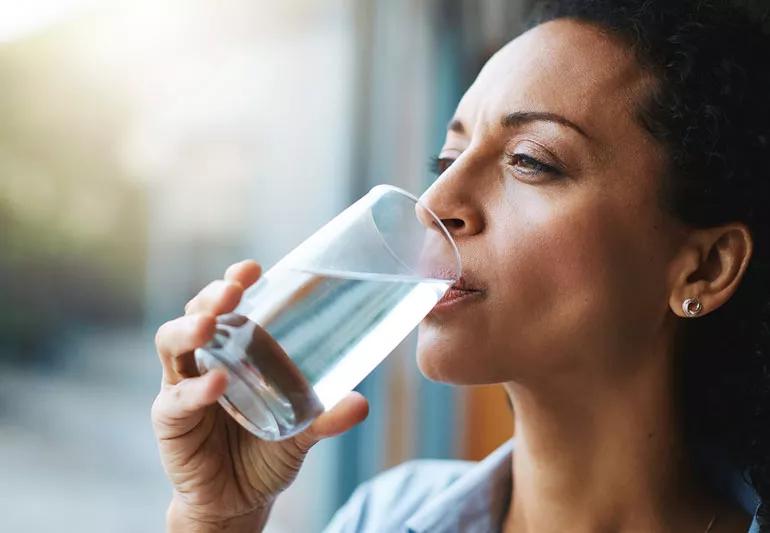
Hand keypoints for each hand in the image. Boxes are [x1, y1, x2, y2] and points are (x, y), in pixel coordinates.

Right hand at [152, 260, 368, 530]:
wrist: (239, 501)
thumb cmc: (266, 453)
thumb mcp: (302, 431)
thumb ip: (326, 417)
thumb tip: (363, 403)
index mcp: (234, 351)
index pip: (228, 306)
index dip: (234, 282)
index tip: (253, 268)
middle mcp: (204, 360)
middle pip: (196, 314)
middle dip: (211, 297)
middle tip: (232, 290)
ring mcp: (181, 386)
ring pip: (171, 345)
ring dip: (189, 329)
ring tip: (211, 324)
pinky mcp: (170, 420)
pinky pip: (176, 399)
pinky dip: (196, 390)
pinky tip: (217, 385)